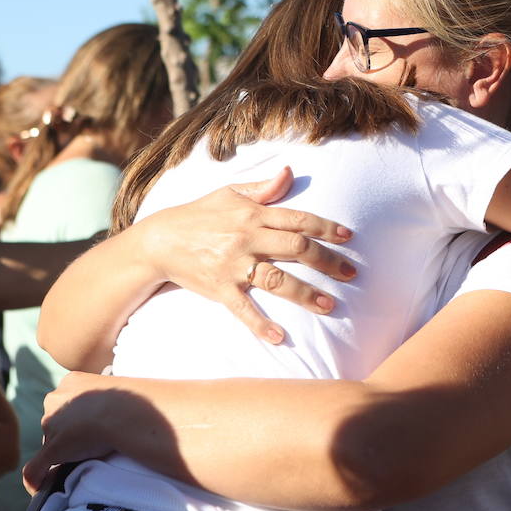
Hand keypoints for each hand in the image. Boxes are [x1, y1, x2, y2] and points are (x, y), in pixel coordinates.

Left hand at [24, 372, 130, 492]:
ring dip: (62, 449)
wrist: (124, 411)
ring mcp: (51, 425)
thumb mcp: (116, 390)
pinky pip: (36, 468)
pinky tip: (40, 487)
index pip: (68, 403)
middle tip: (93, 440)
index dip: (79, 416)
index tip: (96, 423)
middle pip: (57, 421)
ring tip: (85, 457)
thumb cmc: (129, 400)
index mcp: (70, 382)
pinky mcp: (52, 449)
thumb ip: (107, 399)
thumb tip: (113, 413)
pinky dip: (36, 478)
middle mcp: (56, 400)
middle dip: (69, 432)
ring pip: (51, 441)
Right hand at [132, 167, 357, 343]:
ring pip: (277, 280)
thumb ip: (263, 188)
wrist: (159, 240)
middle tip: (351, 274)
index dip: (326, 228)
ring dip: (305, 294)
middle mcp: (247, 238)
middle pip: (296, 249)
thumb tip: (289, 172)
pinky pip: (243, 309)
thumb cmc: (198, 215)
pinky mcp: (220, 289)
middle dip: (327, 262)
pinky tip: (280, 338)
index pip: (298, 220)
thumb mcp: (228, 193)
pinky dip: (261, 325)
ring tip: (329, 305)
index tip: (348, 237)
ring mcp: (234, 265)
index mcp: (252, 214)